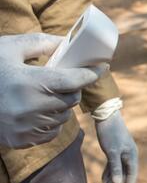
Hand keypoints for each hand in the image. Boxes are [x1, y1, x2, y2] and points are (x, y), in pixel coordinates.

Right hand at [0, 33, 106, 148]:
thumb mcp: (9, 49)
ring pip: (63, 117)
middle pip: (71, 100)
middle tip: (63, 82)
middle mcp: (32, 108)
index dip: (90, 73)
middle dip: (72, 89)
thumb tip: (67, 42)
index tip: (101, 68)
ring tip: (42, 96)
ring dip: (60, 106)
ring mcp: (27, 127)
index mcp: (30, 82)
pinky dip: (50, 121)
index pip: (74, 80)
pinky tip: (34, 111)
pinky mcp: (23, 140)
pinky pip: (51, 132)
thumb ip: (40, 44)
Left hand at [96, 110, 138, 182]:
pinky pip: (113, 164)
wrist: (106, 116)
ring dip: (112, 181)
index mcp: (132, 155)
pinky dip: (108, 172)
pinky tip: (103, 180)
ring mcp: (122, 152)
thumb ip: (115, 167)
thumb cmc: (110, 133)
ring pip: (118, 170)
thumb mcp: (112, 151)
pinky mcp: (115, 149)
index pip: (131, 175)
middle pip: (125, 174)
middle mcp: (129, 155)